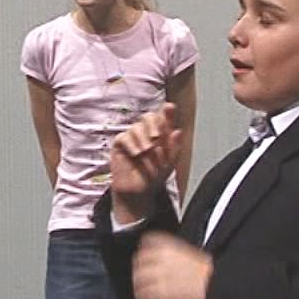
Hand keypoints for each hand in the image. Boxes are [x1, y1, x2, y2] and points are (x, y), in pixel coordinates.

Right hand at [110, 103, 181, 222]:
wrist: (139, 191)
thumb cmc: (155, 176)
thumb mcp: (170, 163)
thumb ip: (174, 147)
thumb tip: (178, 131)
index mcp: (160, 135)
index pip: (163, 118)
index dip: (167, 112)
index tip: (170, 107)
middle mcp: (146, 133)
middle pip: (148, 117)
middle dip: (153, 124)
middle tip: (156, 138)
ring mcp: (132, 137)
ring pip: (136, 127)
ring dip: (143, 139)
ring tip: (146, 152)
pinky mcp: (120, 144)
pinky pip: (124, 136)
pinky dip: (131, 144)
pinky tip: (136, 154)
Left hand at [133, 230, 211, 298]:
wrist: (220, 285)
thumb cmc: (210, 272)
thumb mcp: (190, 253)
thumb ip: (171, 254)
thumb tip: (158, 261)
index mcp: (167, 246)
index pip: (145, 244)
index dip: (142, 255)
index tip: (142, 261)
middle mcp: (160, 261)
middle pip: (138, 269)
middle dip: (139, 278)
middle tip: (141, 285)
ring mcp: (161, 280)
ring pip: (140, 289)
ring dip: (141, 296)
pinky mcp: (164, 298)